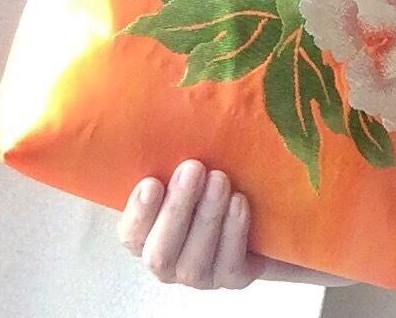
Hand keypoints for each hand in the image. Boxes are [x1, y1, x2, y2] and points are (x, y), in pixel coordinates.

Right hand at [118, 159, 266, 289]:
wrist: (264, 213)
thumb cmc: (216, 182)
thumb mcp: (193, 171)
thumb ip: (175, 160)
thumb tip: (169, 117)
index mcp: (148, 234)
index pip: (130, 234)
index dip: (138, 212)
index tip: (152, 181)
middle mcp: (167, 260)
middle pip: (159, 251)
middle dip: (176, 208)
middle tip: (193, 168)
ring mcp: (199, 274)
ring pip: (192, 261)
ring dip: (206, 217)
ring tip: (220, 179)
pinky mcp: (232, 278)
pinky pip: (228, 264)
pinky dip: (233, 231)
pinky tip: (239, 202)